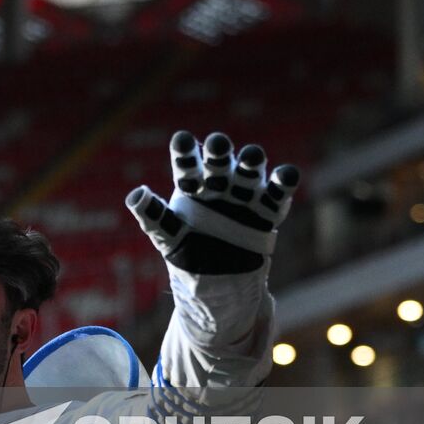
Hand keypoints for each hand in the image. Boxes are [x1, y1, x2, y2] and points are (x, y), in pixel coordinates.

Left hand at [126, 131, 299, 274]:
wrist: (217, 284)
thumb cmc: (187, 254)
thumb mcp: (167, 237)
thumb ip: (154, 216)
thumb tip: (135, 195)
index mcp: (191, 187)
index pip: (186, 166)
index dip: (185, 152)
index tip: (181, 139)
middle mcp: (218, 186)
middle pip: (219, 164)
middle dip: (218, 153)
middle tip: (217, 142)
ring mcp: (243, 197)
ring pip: (249, 175)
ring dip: (251, 163)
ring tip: (253, 155)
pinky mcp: (265, 213)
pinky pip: (276, 197)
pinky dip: (283, 184)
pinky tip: (288, 174)